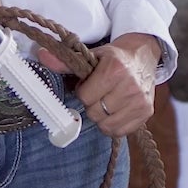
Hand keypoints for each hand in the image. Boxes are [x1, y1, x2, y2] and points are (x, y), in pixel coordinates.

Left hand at [44, 33, 158, 138]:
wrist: (143, 57)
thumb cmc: (114, 57)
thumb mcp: (91, 55)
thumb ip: (66, 61)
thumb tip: (41, 56)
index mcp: (114, 69)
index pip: (86, 97)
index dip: (83, 92)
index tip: (88, 85)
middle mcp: (129, 86)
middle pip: (95, 112)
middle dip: (92, 104)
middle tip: (98, 94)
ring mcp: (140, 102)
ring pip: (106, 125)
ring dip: (102, 117)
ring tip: (106, 102)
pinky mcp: (147, 113)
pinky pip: (120, 132)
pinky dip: (113, 125)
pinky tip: (115, 111)